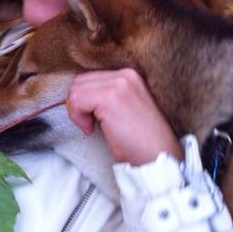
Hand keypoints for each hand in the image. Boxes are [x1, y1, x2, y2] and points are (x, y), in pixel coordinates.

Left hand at [66, 68, 182, 165]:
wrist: (157, 156)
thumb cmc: (139, 140)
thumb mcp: (124, 108)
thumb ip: (106, 95)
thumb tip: (76, 95)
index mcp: (129, 75)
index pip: (90, 78)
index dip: (84, 99)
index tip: (93, 118)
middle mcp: (125, 75)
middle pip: (80, 81)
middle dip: (78, 104)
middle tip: (90, 124)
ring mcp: (119, 84)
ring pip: (76, 90)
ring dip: (77, 112)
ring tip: (92, 127)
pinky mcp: (110, 97)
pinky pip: (76, 100)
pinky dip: (77, 117)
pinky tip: (91, 129)